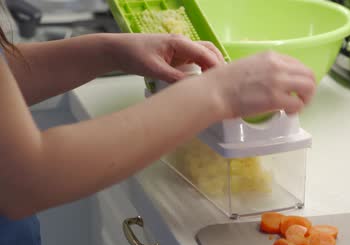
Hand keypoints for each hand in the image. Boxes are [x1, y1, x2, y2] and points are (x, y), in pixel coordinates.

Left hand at [108, 33, 224, 82]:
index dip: (216, 67)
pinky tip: (204, 83)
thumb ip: (175, 78)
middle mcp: (183, 44)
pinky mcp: (178, 57)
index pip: (205, 53)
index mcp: (179, 42)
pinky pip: (196, 62)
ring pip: (204, 56)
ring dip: (212, 68)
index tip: (222, 83)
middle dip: (218, 65)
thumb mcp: (154, 69)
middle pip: (210, 51)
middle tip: (222, 85)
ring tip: (215, 85)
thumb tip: (194, 88)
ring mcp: (181, 50)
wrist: (119, 51)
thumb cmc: (133, 55)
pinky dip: (204, 70)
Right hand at [202, 51, 316, 118]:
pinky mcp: (275, 99)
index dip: (300, 78)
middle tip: (299, 100)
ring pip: (308, 88)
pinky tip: (287, 113)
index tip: (294, 88)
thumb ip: (266, 69)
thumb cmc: (225, 81)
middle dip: (308, 89)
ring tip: (295, 106)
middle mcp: (278, 66)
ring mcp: (278, 82)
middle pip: (308, 75)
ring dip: (305, 99)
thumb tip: (276, 81)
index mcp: (271, 56)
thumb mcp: (250, 65)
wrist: (215, 91)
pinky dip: (296, 110)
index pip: (298, 65)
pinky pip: (298, 104)